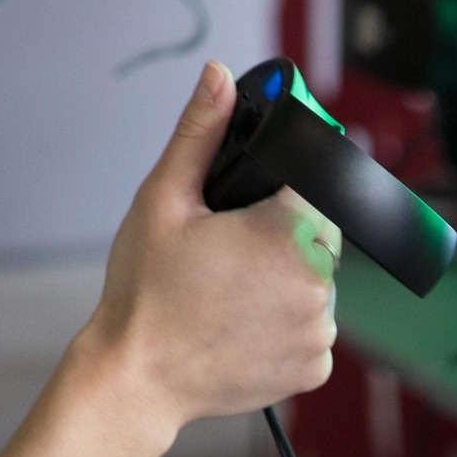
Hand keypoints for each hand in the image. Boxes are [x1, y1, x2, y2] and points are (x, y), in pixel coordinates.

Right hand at [75, 64, 339, 434]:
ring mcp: (319, 330)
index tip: (260, 194)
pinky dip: (286, 319)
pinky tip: (241, 319)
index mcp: (288, 233)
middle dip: (283, 228)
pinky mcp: (315, 367)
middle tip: (230, 244)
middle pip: (319, 230)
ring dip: (287, 275)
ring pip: (317, 279)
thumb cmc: (144, 293)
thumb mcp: (163, 200)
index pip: (321, 180)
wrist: (135, 378)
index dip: (291, 180)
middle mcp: (318, 284)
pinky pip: (313, 326)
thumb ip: (200, 132)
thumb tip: (217, 77)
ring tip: (230, 286)